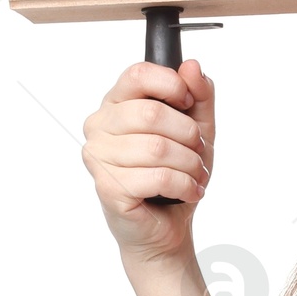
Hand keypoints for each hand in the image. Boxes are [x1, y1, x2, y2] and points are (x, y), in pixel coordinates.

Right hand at [81, 58, 215, 259]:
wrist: (165, 228)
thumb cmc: (173, 175)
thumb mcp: (196, 130)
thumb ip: (198, 96)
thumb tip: (191, 66)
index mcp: (115, 104)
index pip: (137, 74)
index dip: (171, 85)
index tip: (188, 103)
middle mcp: (99, 126)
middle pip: (151, 112)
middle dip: (188, 135)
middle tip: (198, 153)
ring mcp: (98, 157)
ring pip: (157, 147)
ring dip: (190, 164)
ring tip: (195, 176)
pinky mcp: (108, 187)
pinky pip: (157, 176)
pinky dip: (184, 185)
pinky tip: (189, 192)